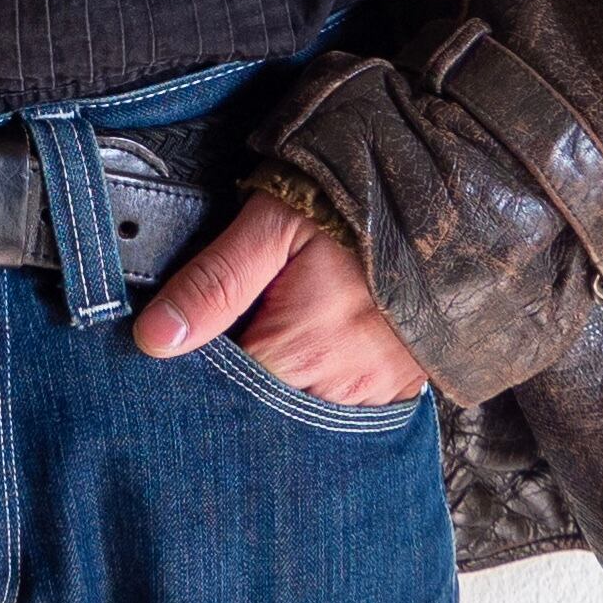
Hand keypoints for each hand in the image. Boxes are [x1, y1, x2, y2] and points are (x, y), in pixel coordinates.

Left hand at [135, 193, 429, 404]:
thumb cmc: (358, 201)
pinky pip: (347, 405)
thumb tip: (153, 338)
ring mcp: (378, 391)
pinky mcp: (402, 386)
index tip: (199, 338)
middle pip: (265, 410)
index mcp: (301, 349)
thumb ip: (213, 283)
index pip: (225, 393)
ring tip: (287, 325)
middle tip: (251, 321)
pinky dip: (325, 382)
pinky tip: (319, 345)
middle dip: (245, 379)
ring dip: (286, 381)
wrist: (449, 192)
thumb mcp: (272, 225)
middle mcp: (343, 386)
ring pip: (305, 410)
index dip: (203, 368)